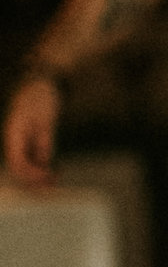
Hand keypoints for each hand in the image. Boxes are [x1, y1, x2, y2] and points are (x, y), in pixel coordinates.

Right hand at [4, 72, 57, 188]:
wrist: (43, 79)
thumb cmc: (41, 95)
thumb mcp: (45, 117)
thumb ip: (44, 140)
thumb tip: (43, 164)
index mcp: (13, 134)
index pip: (16, 162)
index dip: (30, 175)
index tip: (48, 178)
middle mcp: (15, 139)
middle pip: (19, 167)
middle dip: (33, 181)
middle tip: (52, 188)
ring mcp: (22, 139)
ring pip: (26, 165)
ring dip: (38, 176)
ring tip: (55, 182)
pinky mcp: (32, 138)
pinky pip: (34, 158)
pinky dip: (42, 167)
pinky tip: (56, 172)